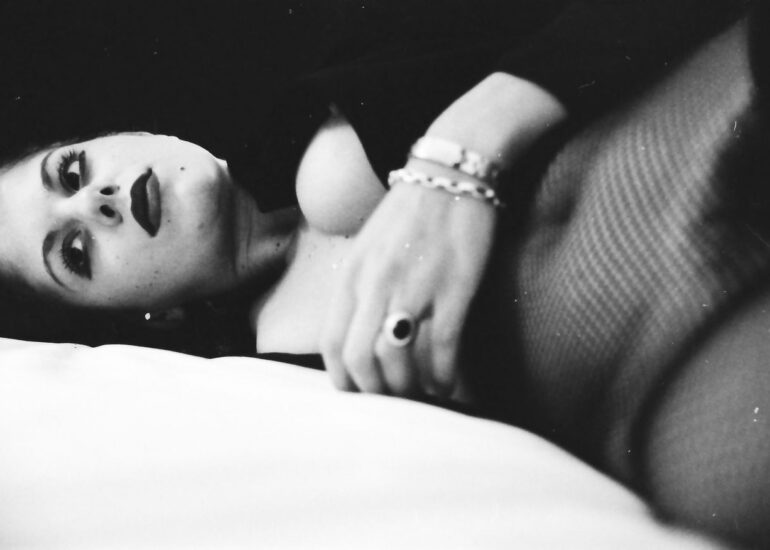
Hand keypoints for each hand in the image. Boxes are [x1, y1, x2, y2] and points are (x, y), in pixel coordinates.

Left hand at [319, 168, 497, 398]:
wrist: (452, 175)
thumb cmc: (409, 215)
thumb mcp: (367, 249)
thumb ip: (358, 291)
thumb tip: (360, 340)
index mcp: (351, 276)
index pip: (332, 344)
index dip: (343, 380)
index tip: (360, 394)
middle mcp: (376, 285)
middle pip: (361, 360)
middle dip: (376, 393)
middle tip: (393, 402)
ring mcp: (415, 287)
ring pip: (399, 360)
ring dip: (410, 390)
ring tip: (422, 395)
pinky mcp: (453, 288)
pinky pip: (444, 347)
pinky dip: (445, 376)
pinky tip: (449, 385)